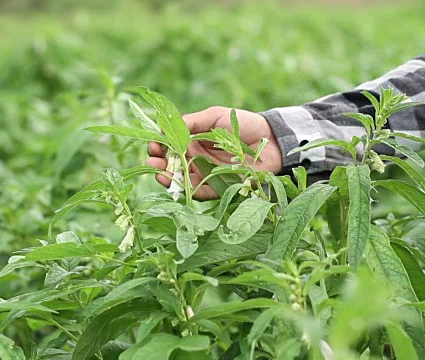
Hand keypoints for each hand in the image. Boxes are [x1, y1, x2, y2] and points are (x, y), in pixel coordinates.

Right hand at [146, 106, 282, 199]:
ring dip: (168, 178)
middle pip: (171, 164)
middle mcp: (197, 158)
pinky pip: (199, 192)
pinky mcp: (217, 187)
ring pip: (181, 179)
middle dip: (159, 163)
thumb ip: (192, 121)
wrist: (272, 140)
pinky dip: (186, 191)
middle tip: (152, 161)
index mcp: (194, 141)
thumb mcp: (215, 116)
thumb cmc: (244, 123)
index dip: (159, 146)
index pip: (170, 145)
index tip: (153, 145)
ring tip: (159, 174)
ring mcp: (206, 174)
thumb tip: (165, 127)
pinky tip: (177, 185)